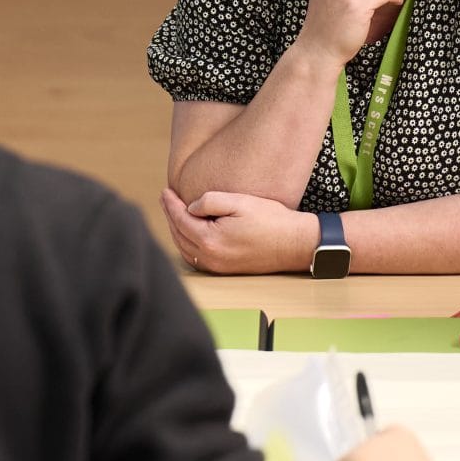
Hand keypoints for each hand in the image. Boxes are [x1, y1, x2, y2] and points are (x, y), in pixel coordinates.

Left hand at [160, 188, 319, 274]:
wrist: (294, 244)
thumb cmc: (270, 220)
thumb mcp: (239, 202)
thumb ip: (210, 201)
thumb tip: (190, 207)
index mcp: (211, 240)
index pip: (180, 219)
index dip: (170, 203)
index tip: (165, 190)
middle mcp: (211, 258)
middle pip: (179, 235)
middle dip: (170, 215)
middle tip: (166, 198)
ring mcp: (217, 267)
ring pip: (185, 248)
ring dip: (177, 230)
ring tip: (174, 212)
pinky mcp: (225, 270)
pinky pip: (196, 258)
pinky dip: (187, 244)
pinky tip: (188, 233)